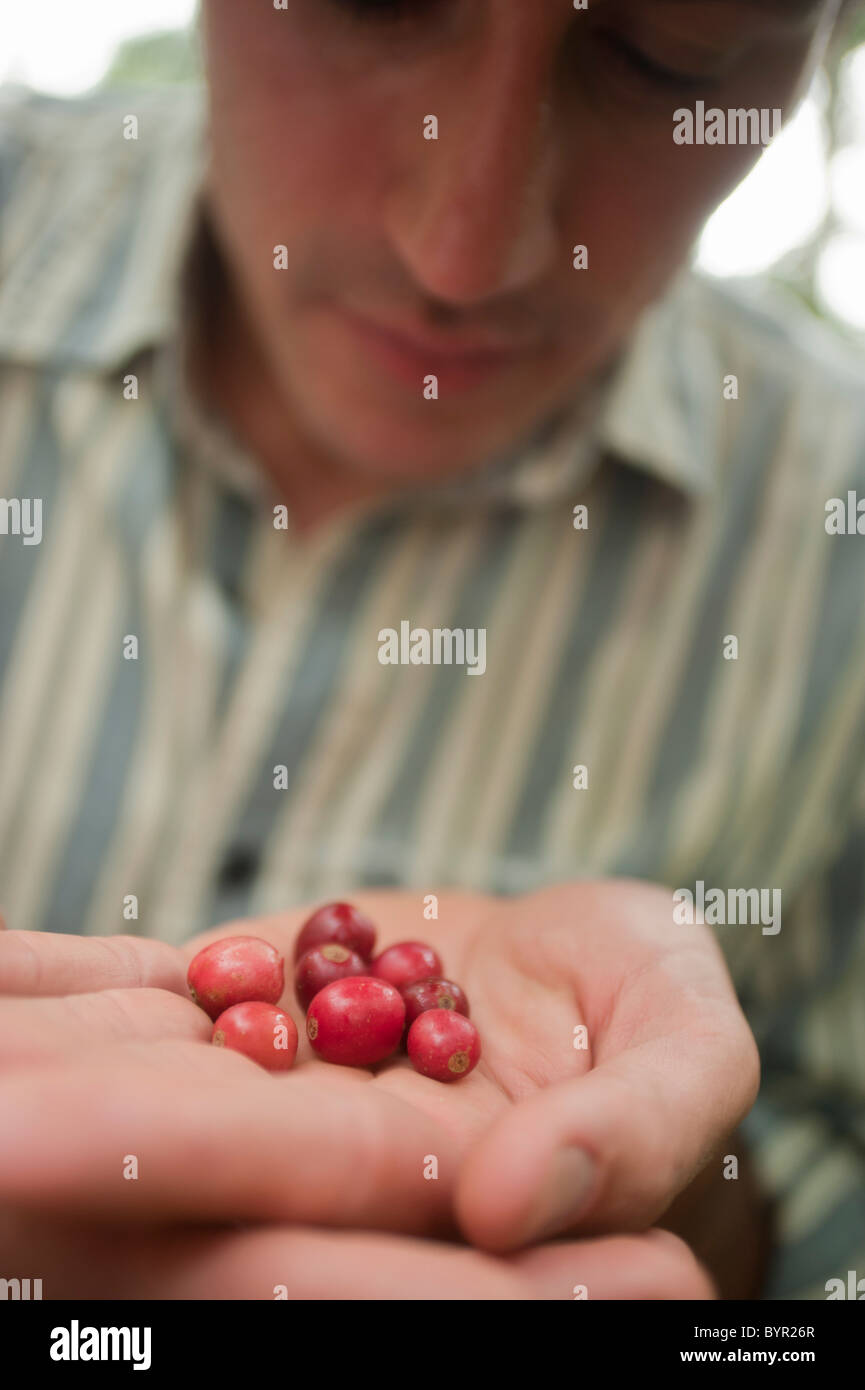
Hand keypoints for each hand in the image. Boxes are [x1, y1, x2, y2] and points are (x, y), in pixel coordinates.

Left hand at [0, 882, 755, 1293]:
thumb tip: (500, 1203)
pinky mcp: (250, 995)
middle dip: (64, 1119)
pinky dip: (60, 979)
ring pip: (143, 1063)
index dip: (173, 1165)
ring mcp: (277, 1064)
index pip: (291, 1197)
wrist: (580, 943)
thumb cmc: (650, 998)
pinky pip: (148, 988)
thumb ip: (628, 1130)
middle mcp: (324, 1147)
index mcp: (427, 1184)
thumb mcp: (686, 1045)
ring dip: (41, 1051)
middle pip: (178, 1135)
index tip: (35, 1141)